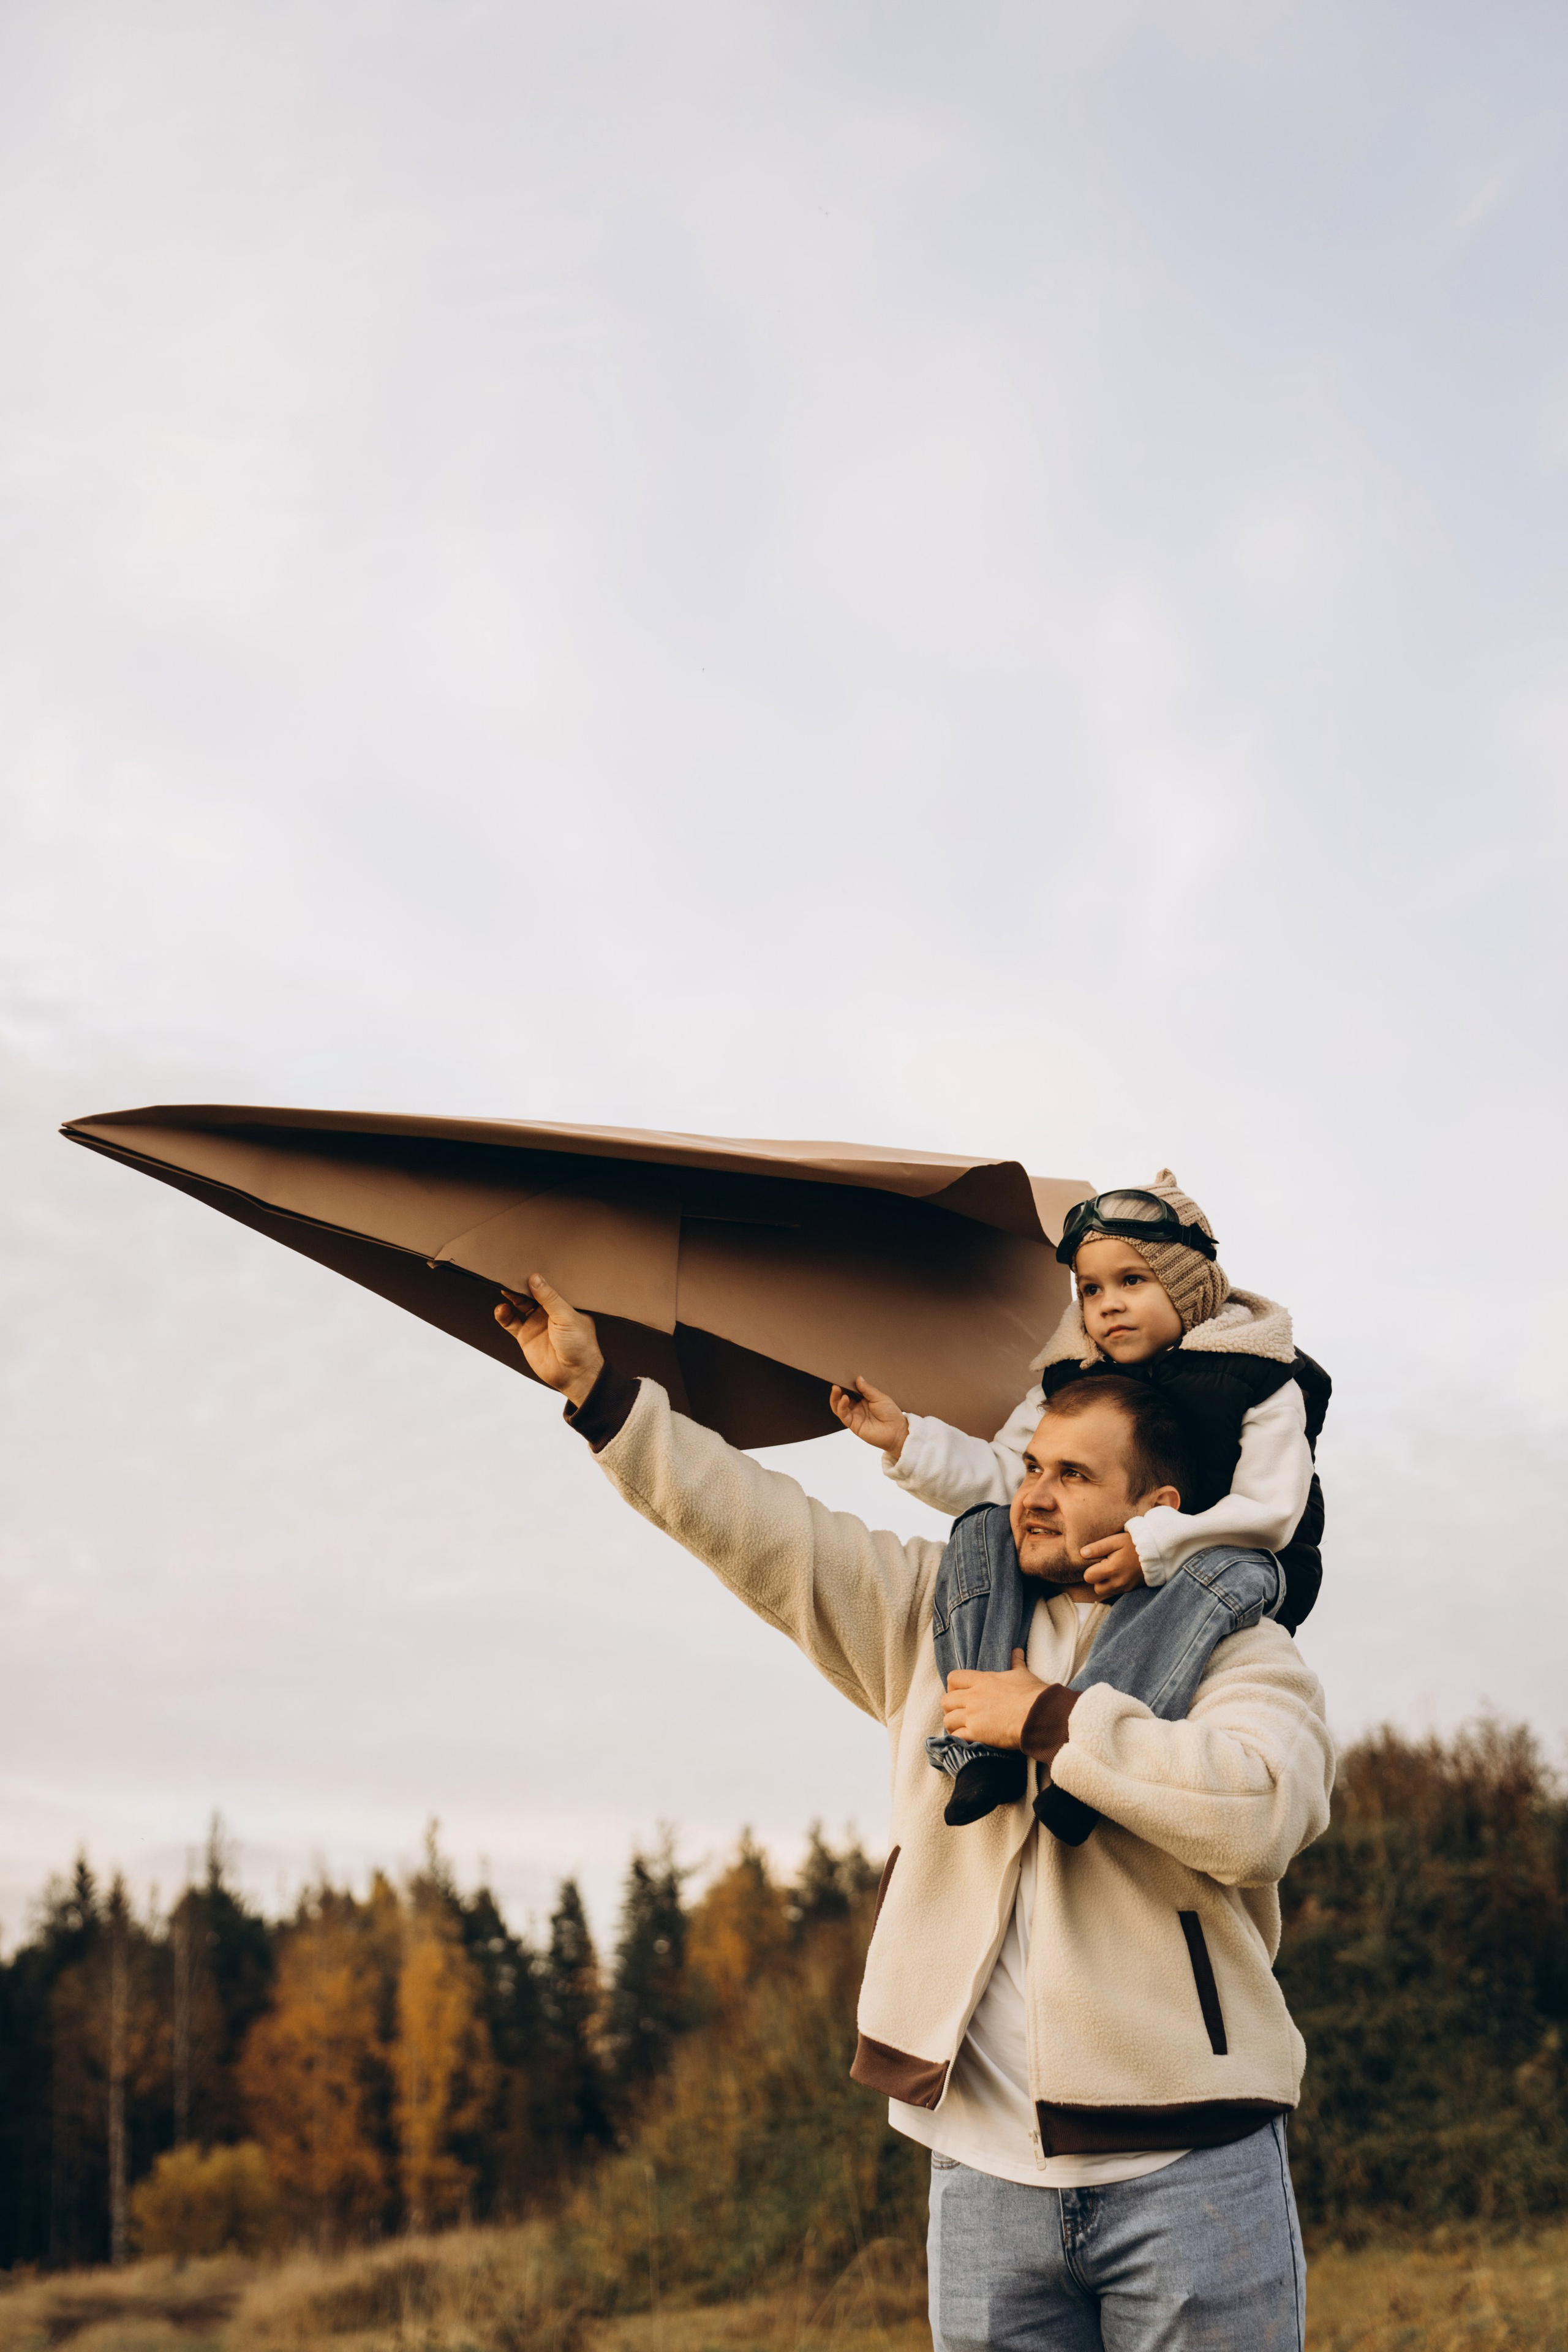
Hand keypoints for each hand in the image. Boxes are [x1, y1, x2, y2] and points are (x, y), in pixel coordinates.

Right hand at [494, 1274, 603, 1406]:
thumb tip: (535, 1278)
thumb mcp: (567, 1317)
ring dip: (511, 1296)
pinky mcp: (526, 1336)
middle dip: (521, 1282)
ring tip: (503, 1286)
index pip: (549, 1285)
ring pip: (519, 1304)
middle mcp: (549, 1311)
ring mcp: (536, 1323)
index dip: (539, 1275)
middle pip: (531, 1292)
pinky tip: (501, 1309)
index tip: (527, 1263)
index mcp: (564, 1303)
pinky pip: (510, 1322)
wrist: (574, 1375)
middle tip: (510, 1271)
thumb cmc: (580, 1345)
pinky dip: (503, 1315)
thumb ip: (549, 1298)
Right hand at [830, 1376, 909, 1460]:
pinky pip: (843, 1415)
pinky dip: (841, 1407)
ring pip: (839, 1407)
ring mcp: (854, 1416)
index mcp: (864, 1400)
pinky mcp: (853, 1425)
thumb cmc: (891, 1414)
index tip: (841, 1376)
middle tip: (836, 1381)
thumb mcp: (879, 1397)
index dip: (845, 1384)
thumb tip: (858, 1378)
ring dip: (836, 1398)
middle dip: (838, 1390)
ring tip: (836, 1388)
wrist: (896, 1431)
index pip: (850, 1391)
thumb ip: (867, 1389)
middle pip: (842, 1398)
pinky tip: (844, 1399)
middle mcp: (857, 1408)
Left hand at [941, 1650, 1045, 1748]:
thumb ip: (1016, 1663)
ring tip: (961, 1728)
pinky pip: (957, 1736)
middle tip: (960, 1712)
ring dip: (953, 1724)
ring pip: (948, 1719)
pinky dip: (959, 1739)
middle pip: (946, 1700)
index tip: (959, 1694)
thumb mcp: (1022, 1675)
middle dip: (950, 1707)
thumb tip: (1016, 1651)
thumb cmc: (1033, 1694)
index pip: (953, 1678)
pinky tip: (967, 1739)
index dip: (952, 1687)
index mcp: (983, 1681)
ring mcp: (973, 1715)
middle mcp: (974, 1697)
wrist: (1040, 1715)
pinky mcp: (977, 1733)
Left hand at [1079, 1531, 1145, 1599]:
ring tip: (1112, 1569)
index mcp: (1112, 1570)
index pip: (1088, 1577)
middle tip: (1105, 1565)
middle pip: (1096, 1588)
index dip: (1090, 1568)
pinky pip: (1115, 1592)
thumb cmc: (1133, 1544)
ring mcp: (1125, 1588)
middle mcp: (1118, 1582)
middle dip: (1097, 1578)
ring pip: (1105, 1592)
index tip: (1099, 1560)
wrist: (1156, 1552)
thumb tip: (1082, 1553)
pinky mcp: (1130, 1589)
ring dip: (1105, 1583)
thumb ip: (1098, 1548)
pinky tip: (1119, 1573)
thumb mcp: (1115, 1541)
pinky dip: (1113, 1585)